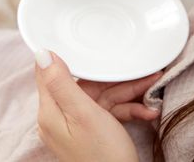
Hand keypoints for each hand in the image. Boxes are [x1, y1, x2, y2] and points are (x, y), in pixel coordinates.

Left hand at [34, 50, 161, 161]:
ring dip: (129, 93)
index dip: (69, 57)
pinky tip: (148, 112)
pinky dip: (129, 110)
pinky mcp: (93, 132)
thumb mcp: (83, 114)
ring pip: (103, 97)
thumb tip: (41, 54)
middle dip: (116, 78)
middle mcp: (61, 117)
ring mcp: (78, 126)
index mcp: (51, 111)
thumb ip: (62, 83)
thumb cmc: (102, 157)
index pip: (52, 73)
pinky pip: (110, 113)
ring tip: (152, 86)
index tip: (84, 42)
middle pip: (87, 85)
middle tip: (142, 71)